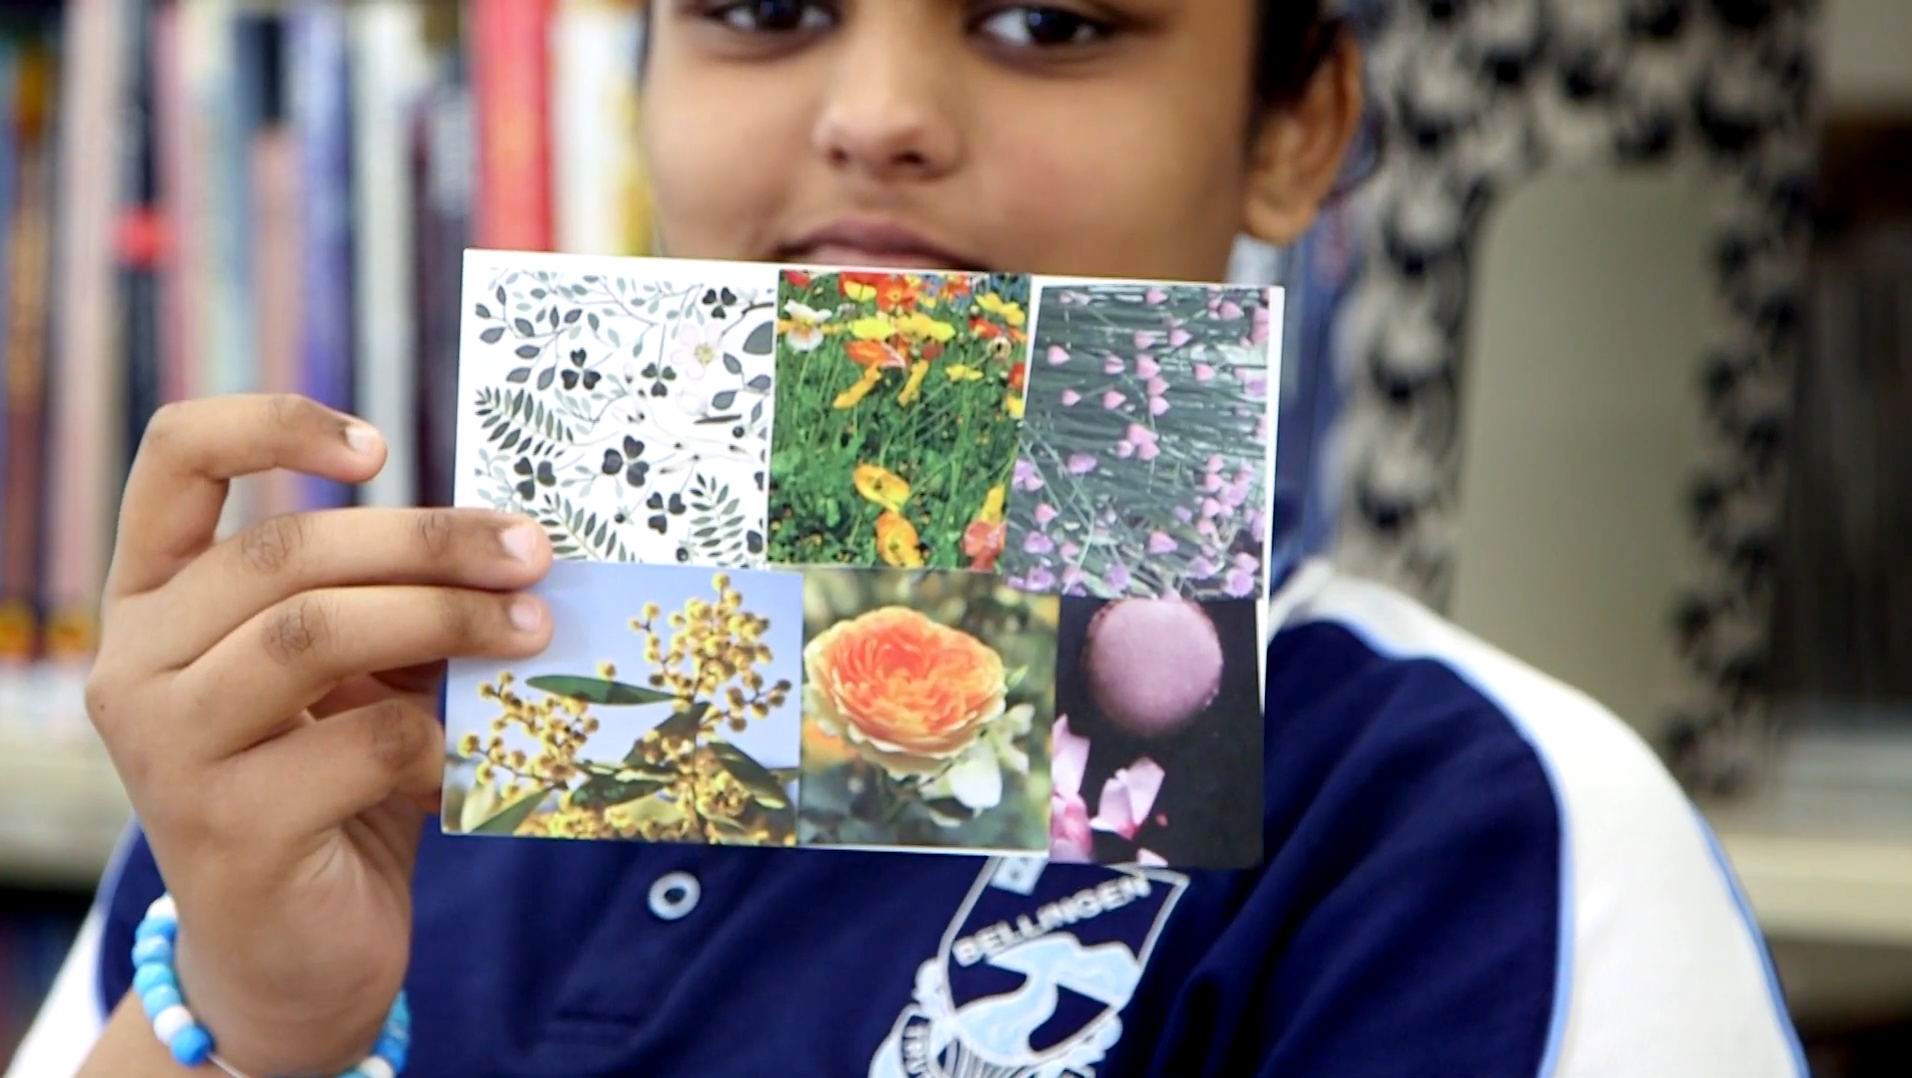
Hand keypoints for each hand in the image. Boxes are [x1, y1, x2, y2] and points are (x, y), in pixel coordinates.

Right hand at [83, 394, 553, 1073]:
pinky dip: (438, 740)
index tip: (379, 444)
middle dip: (428, 543)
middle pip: (283, 554)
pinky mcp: (227, 828)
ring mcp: (167, 749)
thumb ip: (392, 602)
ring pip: (313, 634)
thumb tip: (512, 539)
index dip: (271, 425)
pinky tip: (468, 758)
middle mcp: (136, 663)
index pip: (174, 460)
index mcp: (155, 599)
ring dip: (445, 620)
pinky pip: (360, 744)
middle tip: (532, 554)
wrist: (297, 955)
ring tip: (532, 629)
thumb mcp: (357, 677)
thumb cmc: (332, 786)